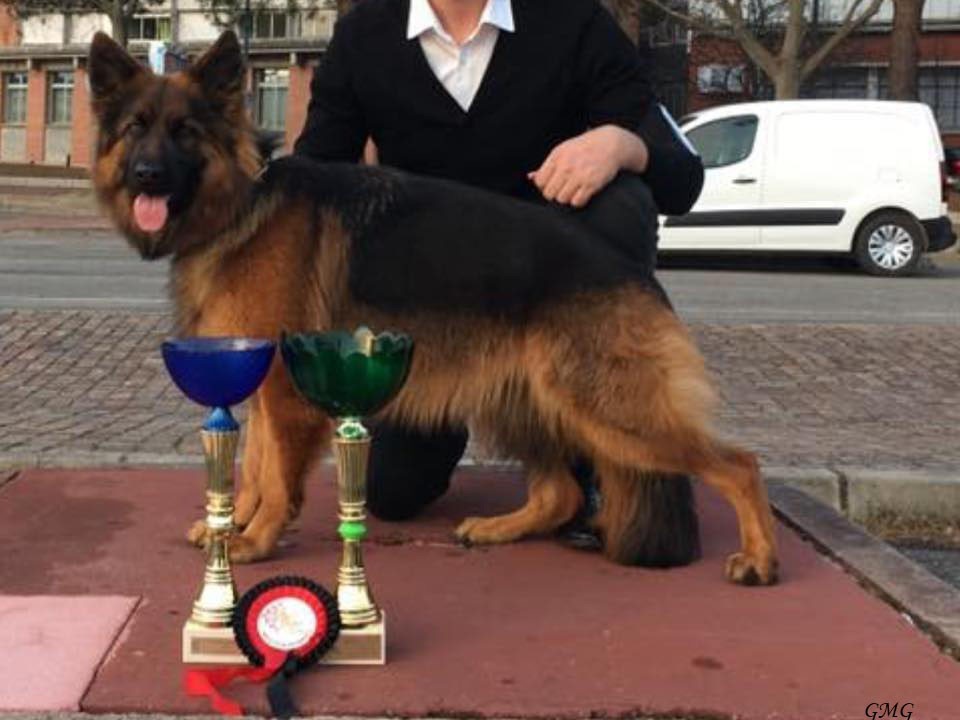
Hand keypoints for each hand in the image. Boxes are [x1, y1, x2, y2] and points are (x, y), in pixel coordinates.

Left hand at [528, 125, 648, 207]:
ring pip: (562, 199)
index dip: (545, 186)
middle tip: (564, 190)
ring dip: (567, 198)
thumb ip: (547, 165)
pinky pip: (577, 202)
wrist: (611, 144)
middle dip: (555, 194)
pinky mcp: (591, 183)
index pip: (540, 182)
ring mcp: (579, 175)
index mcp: (556, 156)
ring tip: (574, 191)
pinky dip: (579, 201)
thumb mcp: (563, 151)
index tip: (554, 184)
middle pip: (549, 194)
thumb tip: (530, 177)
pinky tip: (582, 193)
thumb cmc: (584, 148)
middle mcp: (566, 165)